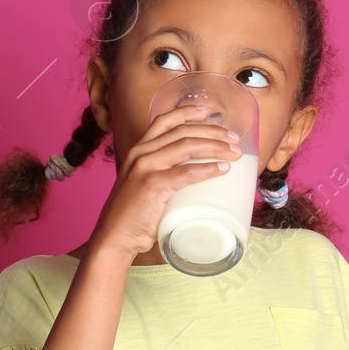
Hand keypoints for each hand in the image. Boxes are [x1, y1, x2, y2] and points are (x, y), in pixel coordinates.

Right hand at [85, 102, 242, 258]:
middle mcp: (140, 153)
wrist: (114, 237)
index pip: (163, 121)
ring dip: (215, 147)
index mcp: (138, 151)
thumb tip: (192, 179)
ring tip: (234, 153)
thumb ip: (161, 176)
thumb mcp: (142, 186)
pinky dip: (207, 169)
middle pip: (182, 131)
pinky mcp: (152, 185)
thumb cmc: (132, 217)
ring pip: (186, 146)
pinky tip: (222, 170)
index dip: (187, 112)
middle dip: (212, 131)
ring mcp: (145, 167)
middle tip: (234, 139)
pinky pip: (186, 172)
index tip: (207, 112)